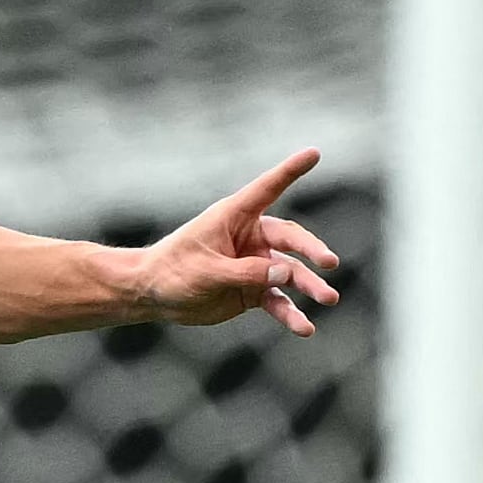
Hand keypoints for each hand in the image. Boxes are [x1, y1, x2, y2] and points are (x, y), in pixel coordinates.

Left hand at [133, 150, 342, 335]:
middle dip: (312, 251)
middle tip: (330, 263)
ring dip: (309, 286)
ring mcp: (254, 265)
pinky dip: (290, 314)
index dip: (291, 171)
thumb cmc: (174, 271)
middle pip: (290, 239)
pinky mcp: (252, 291)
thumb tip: (287, 272)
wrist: (153, 295)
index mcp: (235, 217)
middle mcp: (250, 237)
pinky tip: (304, 328)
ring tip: (329, 299)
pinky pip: (277, 301)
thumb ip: (247, 272)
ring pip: (289, 274)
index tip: (314, 153)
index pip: (268, 188)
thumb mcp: (208, 271)